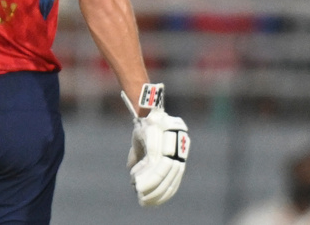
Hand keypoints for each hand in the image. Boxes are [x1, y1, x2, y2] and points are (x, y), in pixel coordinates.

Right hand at [122, 84, 189, 206]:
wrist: (145, 107)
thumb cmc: (144, 124)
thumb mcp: (142, 143)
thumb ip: (140, 157)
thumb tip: (131, 171)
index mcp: (177, 154)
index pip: (174, 181)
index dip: (163, 193)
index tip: (151, 202)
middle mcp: (177, 151)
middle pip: (169, 180)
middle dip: (156, 192)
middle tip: (143, 199)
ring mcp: (169, 145)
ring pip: (161, 173)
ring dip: (148, 185)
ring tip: (137, 189)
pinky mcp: (159, 141)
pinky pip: (153, 164)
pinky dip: (145, 174)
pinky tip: (136, 179)